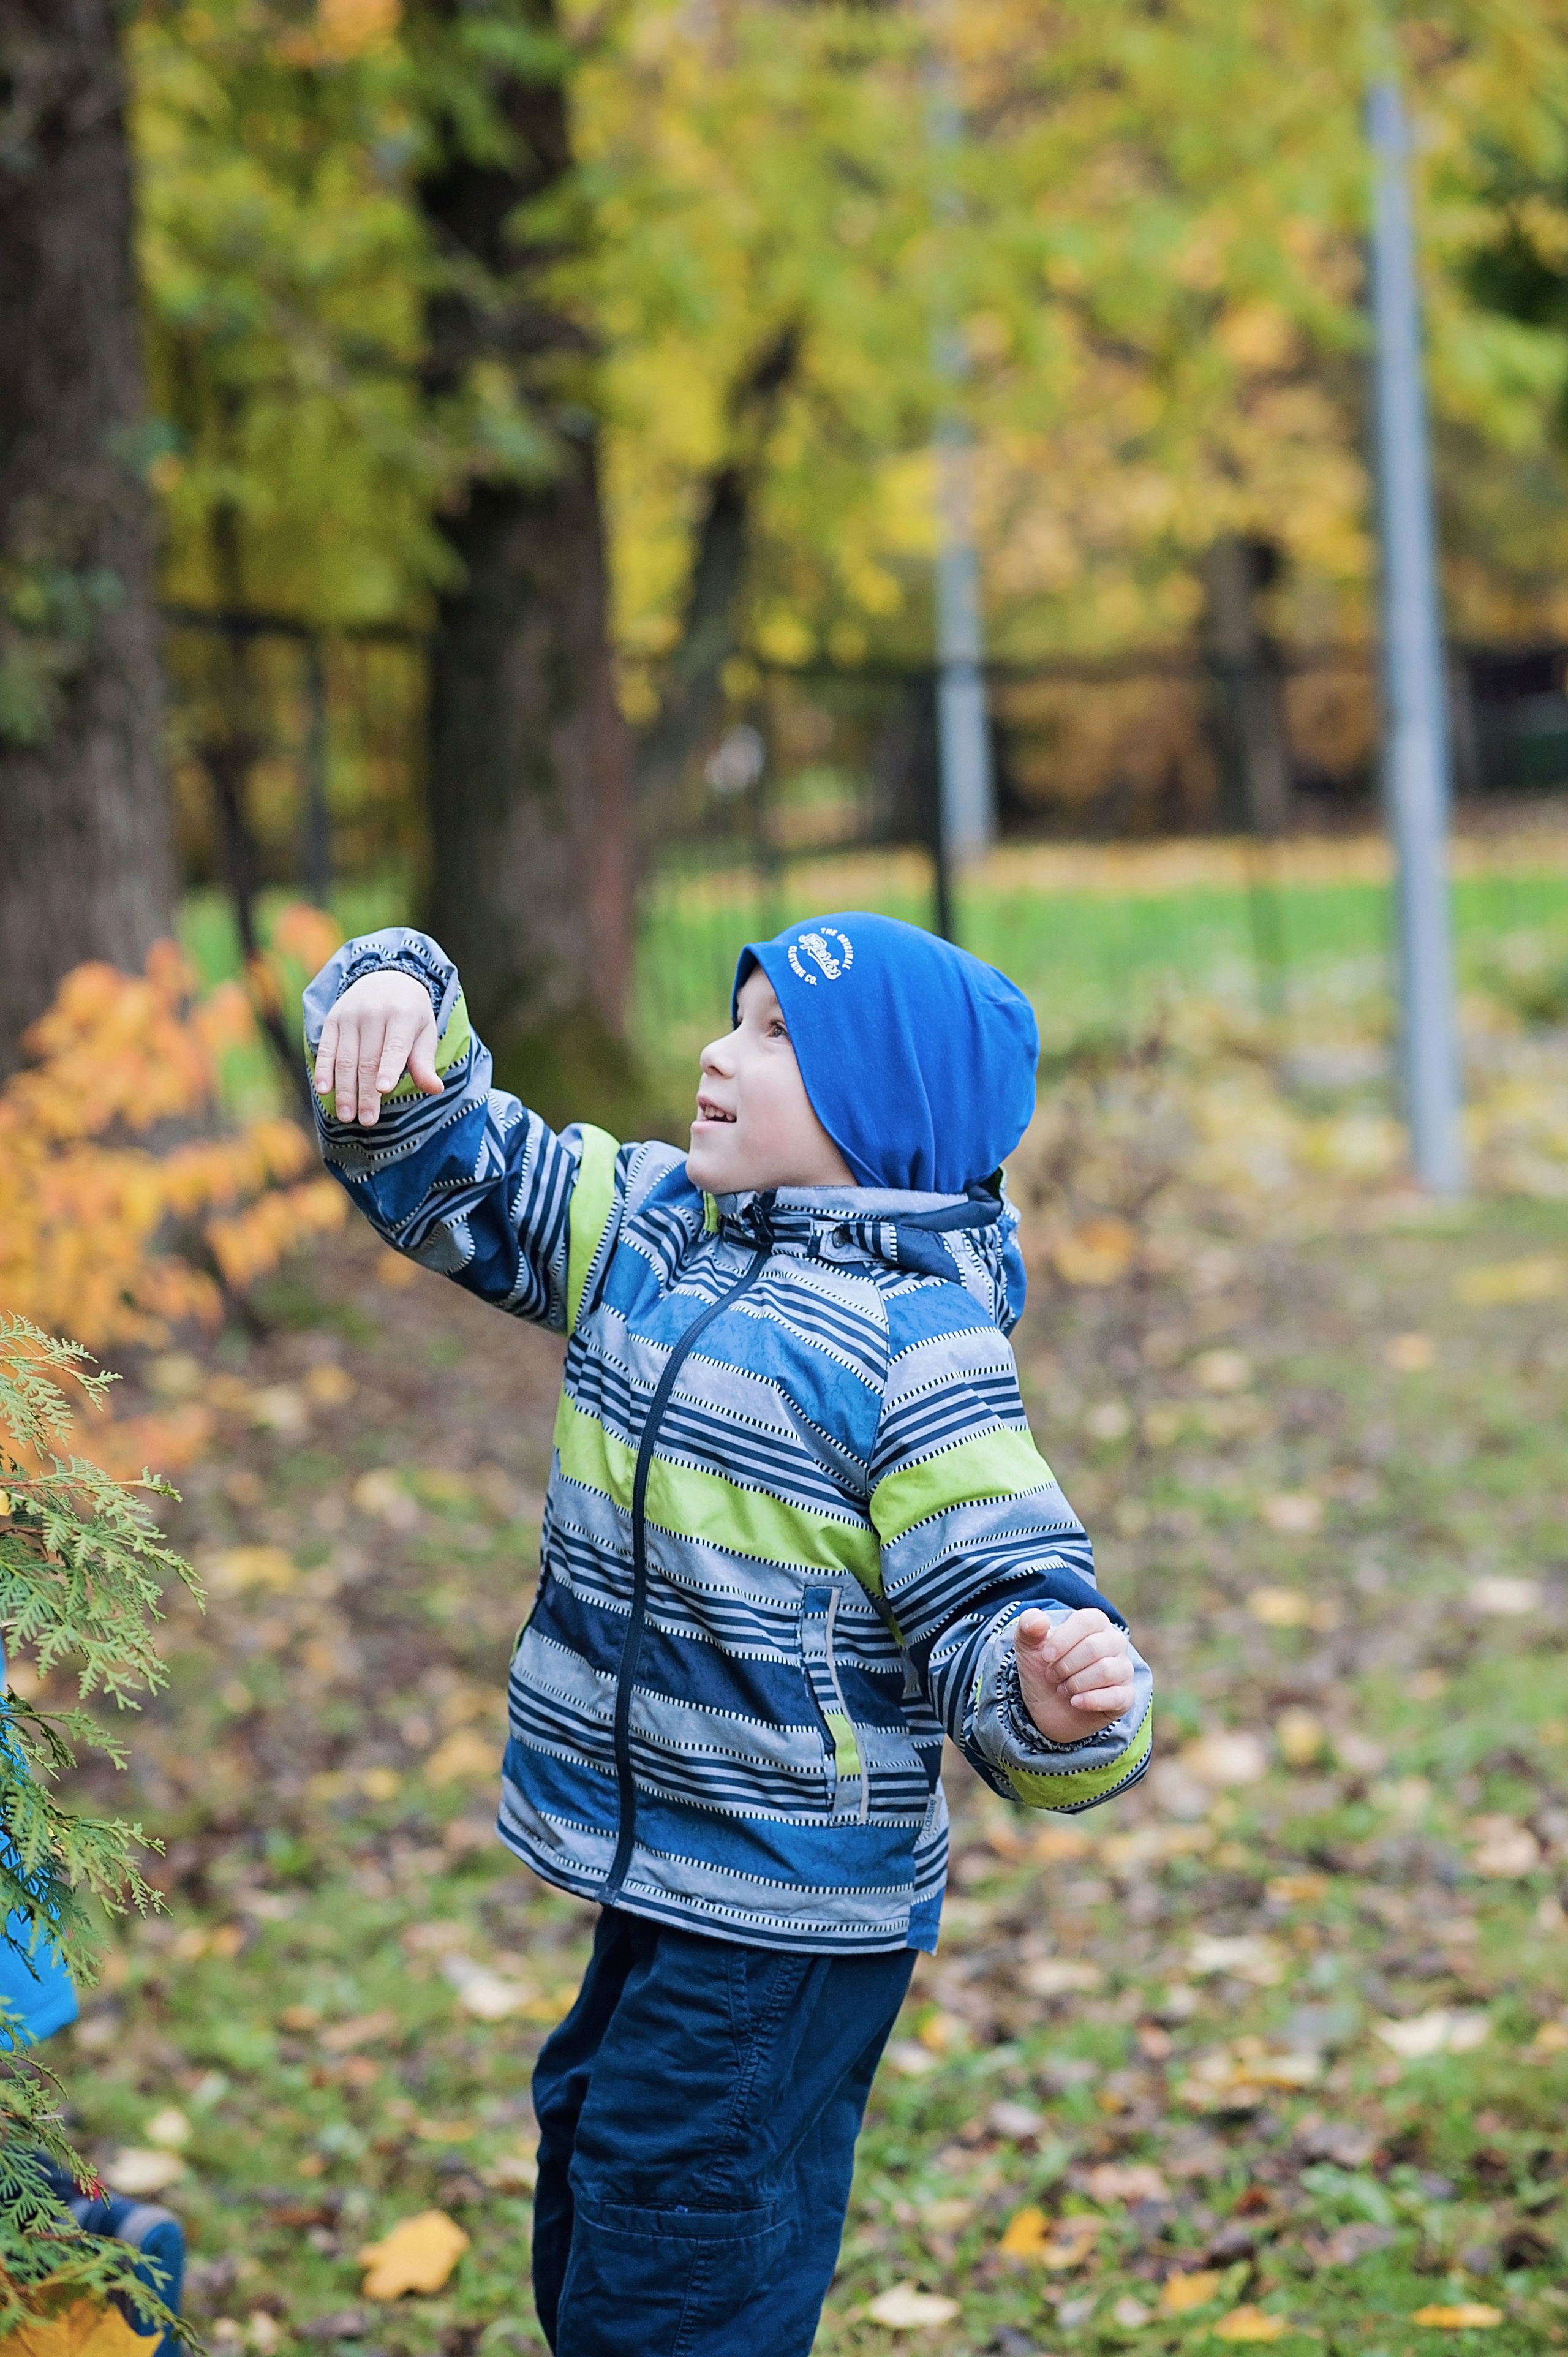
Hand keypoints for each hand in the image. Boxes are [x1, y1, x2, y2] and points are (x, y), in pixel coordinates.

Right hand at [313, 971, 441, 1125]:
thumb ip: (424, 1062)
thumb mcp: (424, 1033)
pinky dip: (323, 1070)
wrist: (385, 978)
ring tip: (347, 1115)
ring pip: (346, 1058)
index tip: (384, 1090)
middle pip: (368, 1059)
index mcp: (403, 1014)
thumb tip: (436, 1089)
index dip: (389, 1068)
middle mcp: (374, 1013)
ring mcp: (350, 1015)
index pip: (395, 1046)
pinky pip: (326, 1048)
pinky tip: (323, 1090)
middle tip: (367, 1120)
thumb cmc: (410, 1016)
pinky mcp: (332, 1020)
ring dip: (345, 1089)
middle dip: (366, 1093)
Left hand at [1015, 1607, 1133, 1743]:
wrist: (1047, 1707)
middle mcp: (1114, 1642)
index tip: (1045, 1656)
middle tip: (1051, 1676)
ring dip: (1076, 1683)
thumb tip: (1039, 1621)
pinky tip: (1075, 1702)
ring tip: (1063, 1689)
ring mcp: (1123, 1669)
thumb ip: (1028, 1626)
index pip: (1087, 1621)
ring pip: (1106, 1671)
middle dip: (1065, 1665)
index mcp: (1095, 1623)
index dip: (1063, 1639)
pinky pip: (1117, 1696)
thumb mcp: (1028, 1646)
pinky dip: (1092, 1700)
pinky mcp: (1125, 1696)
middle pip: (1095, 1647)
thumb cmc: (1043, 1668)